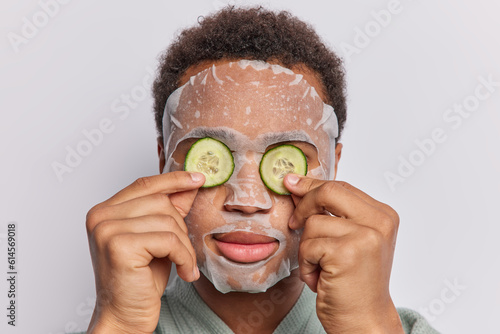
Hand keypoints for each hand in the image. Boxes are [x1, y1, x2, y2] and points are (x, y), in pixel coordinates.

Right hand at [85, 172, 204, 333]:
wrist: (126, 316)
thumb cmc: (140, 280)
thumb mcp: (158, 238)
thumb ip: (169, 210)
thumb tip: (190, 184)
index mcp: (105, 211)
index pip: (145, 184)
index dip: (174, 179)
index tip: (199, 177)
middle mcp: (100, 216)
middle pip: (160, 202)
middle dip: (181, 228)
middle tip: (183, 253)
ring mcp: (106, 230)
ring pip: (168, 221)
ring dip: (184, 247)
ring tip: (183, 265)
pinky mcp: (119, 246)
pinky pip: (169, 240)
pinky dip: (183, 256)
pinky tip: (183, 272)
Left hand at [284, 174, 403, 333]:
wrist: (364, 322)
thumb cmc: (353, 284)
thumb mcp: (349, 241)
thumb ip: (331, 213)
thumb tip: (295, 184)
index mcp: (383, 215)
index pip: (341, 187)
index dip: (312, 185)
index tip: (291, 182)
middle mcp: (380, 222)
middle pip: (329, 192)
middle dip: (304, 205)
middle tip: (294, 223)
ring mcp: (366, 236)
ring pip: (312, 223)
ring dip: (307, 250)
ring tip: (322, 269)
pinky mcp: (347, 252)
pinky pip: (307, 245)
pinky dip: (306, 265)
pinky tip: (321, 279)